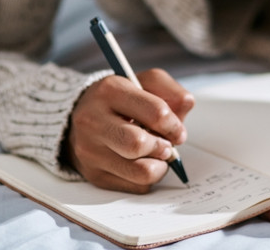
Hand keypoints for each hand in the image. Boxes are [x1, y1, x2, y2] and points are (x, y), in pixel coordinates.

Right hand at [63, 68, 194, 192]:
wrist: (83, 117)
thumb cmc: (121, 100)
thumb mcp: (145, 82)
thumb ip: (169, 89)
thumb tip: (186, 104)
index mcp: (110, 91)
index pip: (155, 112)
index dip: (174, 125)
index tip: (178, 131)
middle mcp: (93, 120)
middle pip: (139, 144)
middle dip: (163, 147)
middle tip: (166, 145)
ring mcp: (90, 150)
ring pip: (140, 172)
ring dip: (159, 166)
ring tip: (157, 155)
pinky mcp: (94, 174)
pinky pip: (136, 186)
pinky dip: (147, 178)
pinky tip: (142, 163)